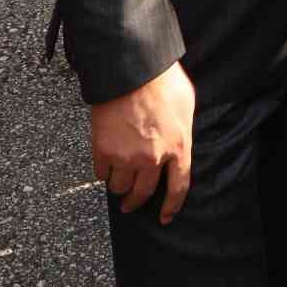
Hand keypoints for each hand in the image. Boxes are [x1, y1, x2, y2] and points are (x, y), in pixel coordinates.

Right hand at [91, 61, 194, 223]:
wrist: (132, 70)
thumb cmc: (162, 81)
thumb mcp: (186, 104)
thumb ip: (182, 128)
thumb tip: (178, 138)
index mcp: (179, 147)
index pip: (178, 187)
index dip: (171, 206)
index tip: (164, 216)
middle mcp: (153, 159)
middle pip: (143, 193)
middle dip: (136, 202)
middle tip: (130, 203)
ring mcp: (127, 158)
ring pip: (120, 187)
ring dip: (119, 185)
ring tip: (118, 178)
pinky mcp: (104, 152)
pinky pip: (101, 174)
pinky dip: (103, 171)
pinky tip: (105, 163)